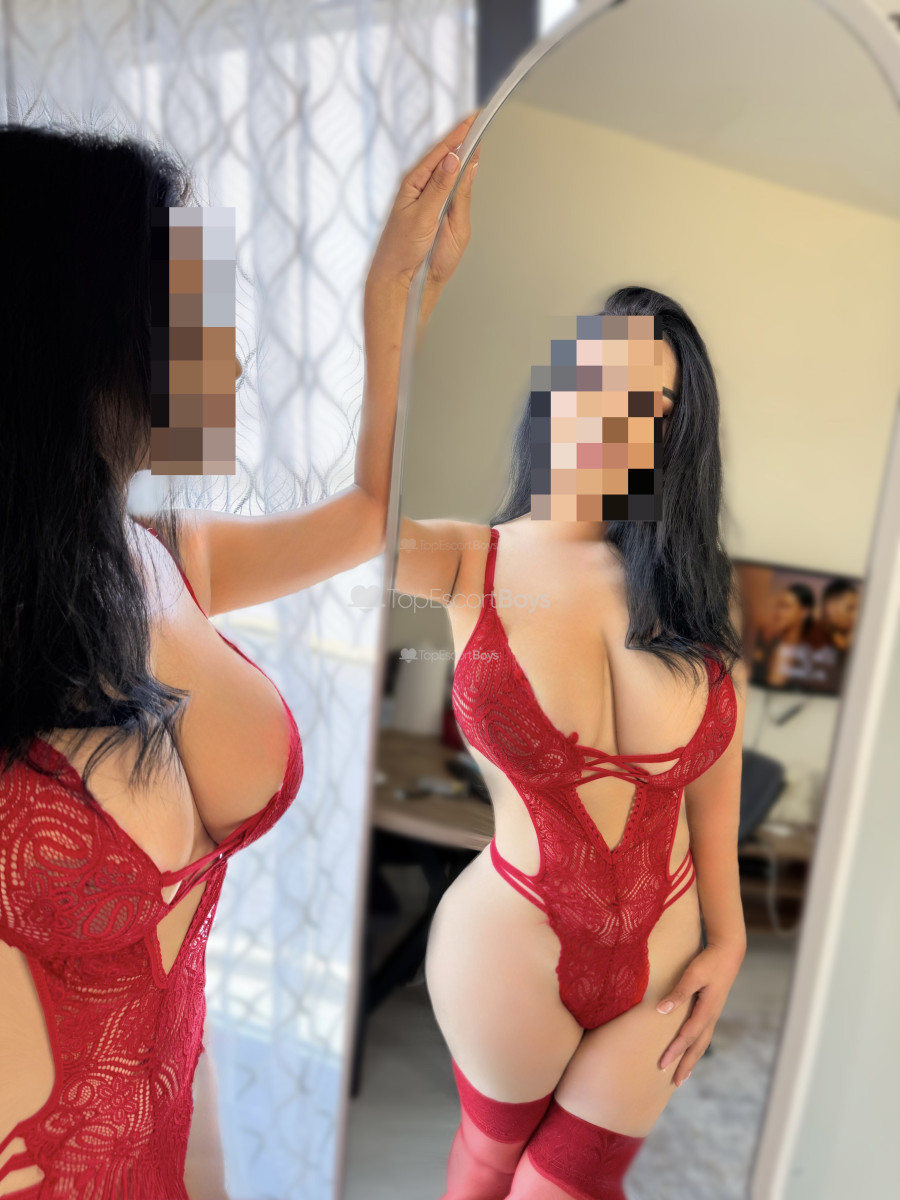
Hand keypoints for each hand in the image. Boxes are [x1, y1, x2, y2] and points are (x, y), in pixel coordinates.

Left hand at [367, 110, 480, 290]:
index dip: (457, 134)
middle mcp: (425, 188)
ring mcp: (435, 201)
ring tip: (477, 135)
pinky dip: (465, 175)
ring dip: (465, 154)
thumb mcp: (422, 216)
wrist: (402, 280)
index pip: (440, 152)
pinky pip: (457, 190)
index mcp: (414, 183)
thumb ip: (441, 188)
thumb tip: (454, 159)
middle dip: (463, 138)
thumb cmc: (403, 250)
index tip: (473, 118)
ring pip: (454, 172)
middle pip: (448, 158)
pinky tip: (470, 163)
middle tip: (479, 118)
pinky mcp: (445, 215)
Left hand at [655, 942, 744, 1085]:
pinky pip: (702, 1035)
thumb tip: (661, 1011)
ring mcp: (712, 1015)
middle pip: (698, 1047)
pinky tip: (689, 1051)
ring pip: (702, 1043)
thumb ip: (678, 993)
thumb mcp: (693, 975)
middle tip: (673, 1083)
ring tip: (682, 1076)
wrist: (728, 953)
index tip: (662, 1064)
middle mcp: (711, 1017)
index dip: (675, 1050)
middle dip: (685, 1064)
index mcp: (707, 1010)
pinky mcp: (710, 1011)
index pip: (688, 1036)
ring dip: (691, 1060)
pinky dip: (695, 1048)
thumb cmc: (709, 962)